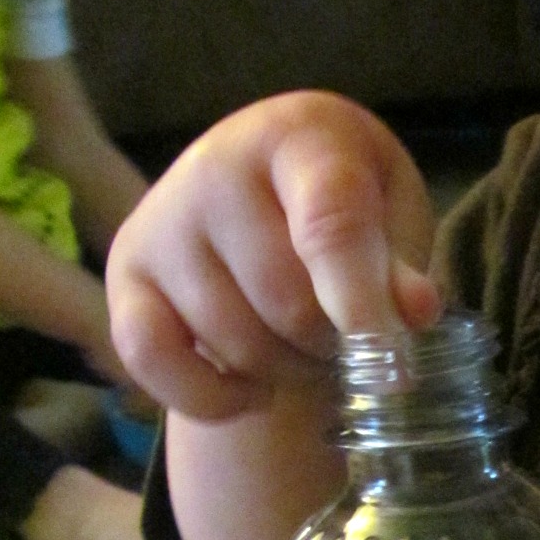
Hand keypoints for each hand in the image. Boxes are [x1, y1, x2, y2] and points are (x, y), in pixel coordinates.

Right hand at [106, 91, 440, 422]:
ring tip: (304, 345)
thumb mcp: (392, 216)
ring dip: (287, 371)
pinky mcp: (124, 276)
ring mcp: (161, 224)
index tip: (391, 357)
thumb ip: (401, 262)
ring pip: (238, 345)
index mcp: (297, 139)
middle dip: (331, 344)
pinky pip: (157, 364)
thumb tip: (415, 311)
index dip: (360, 299)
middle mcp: (215, 170)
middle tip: (345, 334)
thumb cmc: (343, 203)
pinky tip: (252, 387)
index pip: (328, 223)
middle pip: (287, 303)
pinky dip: (213, 400)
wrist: (266, 188)